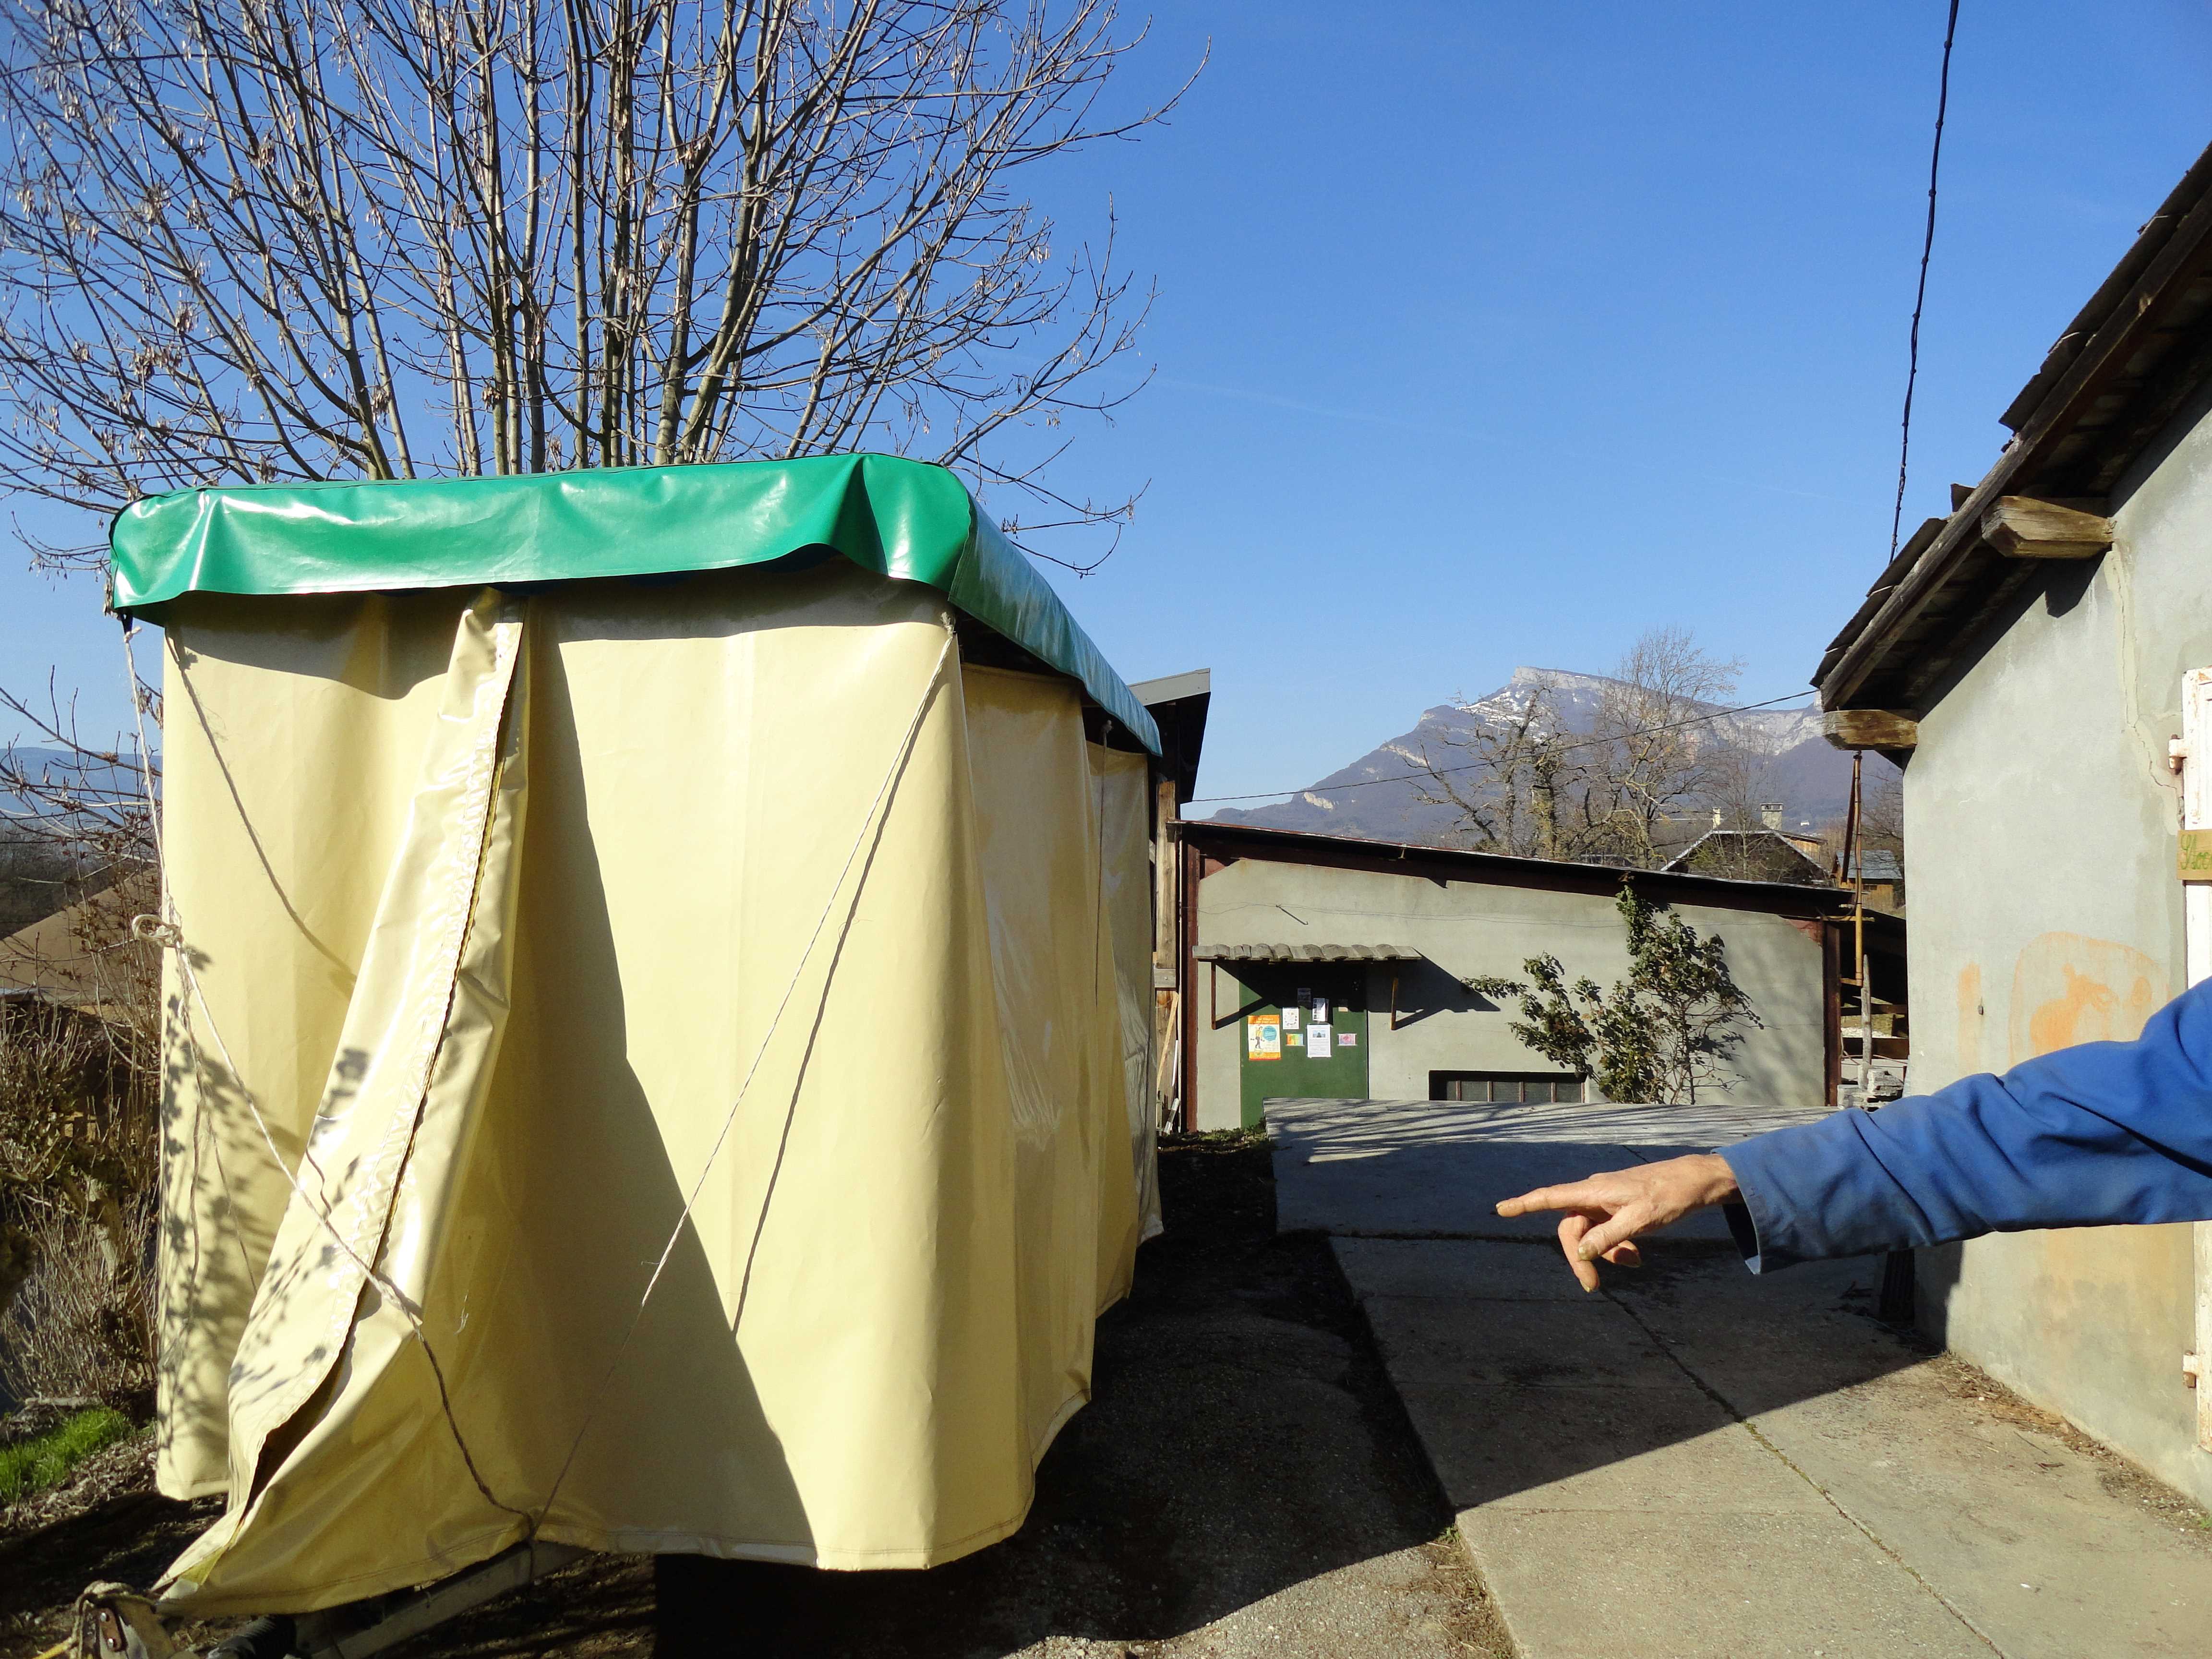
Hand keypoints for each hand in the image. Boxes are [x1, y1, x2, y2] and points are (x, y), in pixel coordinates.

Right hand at [1494, 1154, 1740, 1290]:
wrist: (1694, 1183)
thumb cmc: (1668, 1196)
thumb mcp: (1640, 1219)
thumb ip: (1608, 1236)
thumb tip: (1581, 1252)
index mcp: (1594, 1191)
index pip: (1550, 1197)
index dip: (1524, 1204)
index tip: (1500, 1209)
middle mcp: (1594, 1194)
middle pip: (1571, 1229)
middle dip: (1580, 1257)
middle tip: (1592, 1285)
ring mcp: (1606, 1202)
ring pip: (1591, 1234)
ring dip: (1606, 1253)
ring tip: (1634, 1261)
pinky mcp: (1618, 1209)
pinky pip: (1606, 1232)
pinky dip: (1617, 1247)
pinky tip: (1637, 1255)